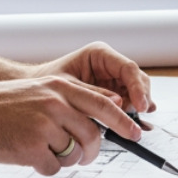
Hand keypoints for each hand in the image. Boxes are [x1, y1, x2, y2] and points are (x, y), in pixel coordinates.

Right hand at [0, 72, 142, 175]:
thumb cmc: (2, 105)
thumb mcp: (40, 90)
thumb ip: (71, 98)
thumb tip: (109, 111)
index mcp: (60, 87)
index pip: (104, 104)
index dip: (124, 121)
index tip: (137, 133)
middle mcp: (55, 104)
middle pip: (93, 135)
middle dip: (93, 152)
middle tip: (86, 157)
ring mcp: (43, 126)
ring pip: (74, 154)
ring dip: (65, 159)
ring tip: (45, 150)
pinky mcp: (30, 148)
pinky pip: (52, 167)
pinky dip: (43, 166)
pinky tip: (27, 154)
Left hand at [37, 41, 154, 119]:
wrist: (36, 93)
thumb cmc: (47, 84)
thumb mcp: (70, 89)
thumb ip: (95, 95)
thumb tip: (118, 103)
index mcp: (99, 54)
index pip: (128, 68)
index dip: (138, 87)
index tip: (141, 106)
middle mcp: (109, 64)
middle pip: (137, 79)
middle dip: (141, 98)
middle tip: (139, 118)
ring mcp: (112, 78)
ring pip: (136, 90)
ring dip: (137, 106)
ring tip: (134, 123)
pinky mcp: (112, 92)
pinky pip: (128, 100)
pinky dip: (132, 111)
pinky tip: (133, 121)